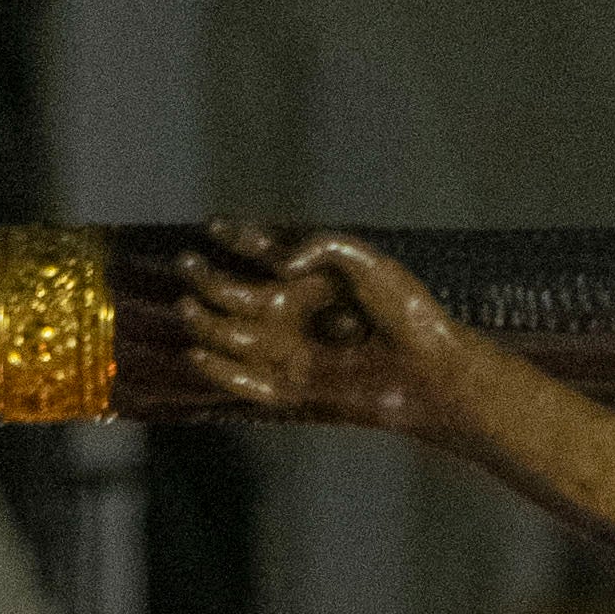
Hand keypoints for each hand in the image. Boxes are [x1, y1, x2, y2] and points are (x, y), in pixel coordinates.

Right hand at [170, 220, 483, 444]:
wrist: (429, 369)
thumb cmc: (405, 311)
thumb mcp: (367, 260)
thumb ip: (320, 246)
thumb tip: (280, 263)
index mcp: (310, 280)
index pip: (263, 253)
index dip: (237, 238)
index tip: (214, 226)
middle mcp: (295, 314)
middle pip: (236, 294)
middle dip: (207, 279)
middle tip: (185, 263)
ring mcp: (292, 351)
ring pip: (233, 336)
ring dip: (205, 322)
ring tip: (185, 305)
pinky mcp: (296, 387)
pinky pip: (249, 384)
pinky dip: (222, 373)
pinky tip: (195, 355)